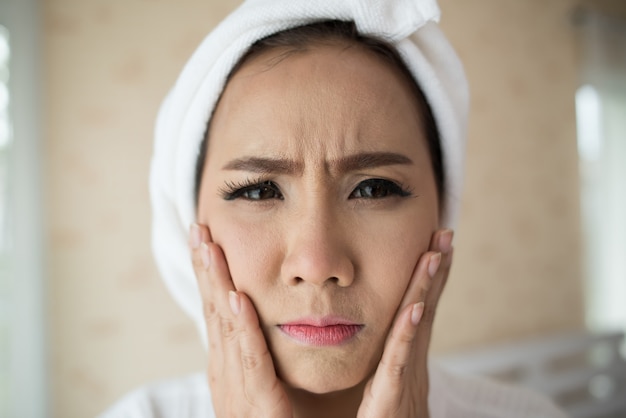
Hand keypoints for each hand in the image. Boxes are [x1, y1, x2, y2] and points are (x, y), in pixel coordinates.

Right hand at [189, 223, 292, 417]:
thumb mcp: (269, 383)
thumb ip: (264, 353)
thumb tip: (260, 314)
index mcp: (229, 367)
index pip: (218, 310)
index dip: (211, 273)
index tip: (206, 236)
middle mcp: (226, 375)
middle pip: (214, 312)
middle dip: (206, 268)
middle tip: (199, 227)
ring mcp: (237, 391)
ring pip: (225, 329)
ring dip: (217, 285)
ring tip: (210, 247)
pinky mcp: (260, 408)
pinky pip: (251, 362)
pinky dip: (242, 328)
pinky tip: (236, 297)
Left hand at [357, 229, 453, 417]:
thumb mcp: (387, 383)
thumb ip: (386, 358)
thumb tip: (390, 332)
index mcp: (406, 357)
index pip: (420, 307)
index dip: (430, 276)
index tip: (435, 243)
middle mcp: (412, 361)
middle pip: (426, 306)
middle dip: (436, 270)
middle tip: (445, 232)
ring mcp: (405, 376)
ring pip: (417, 325)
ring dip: (428, 289)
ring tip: (435, 255)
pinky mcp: (391, 394)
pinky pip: (400, 359)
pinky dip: (410, 332)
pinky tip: (416, 307)